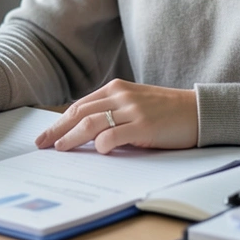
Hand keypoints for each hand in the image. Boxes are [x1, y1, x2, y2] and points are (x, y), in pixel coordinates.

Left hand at [34, 80, 197, 153]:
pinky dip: (100, 144)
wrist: (197, 111)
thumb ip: (112, 112)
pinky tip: (96, 151)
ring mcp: (132, 110)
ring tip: (60, 149)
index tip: (45, 135)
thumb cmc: (165, 112)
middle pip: (79, 113)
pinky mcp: (143, 126)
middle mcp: (121, 96)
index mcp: (116, 89)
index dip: (59, 121)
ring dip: (71, 138)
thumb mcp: (135, 104)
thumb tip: (83, 133)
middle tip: (42, 144)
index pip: (79, 106)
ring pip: (90, 123)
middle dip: (57, 130)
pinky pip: (112, 136)